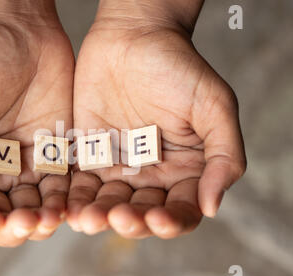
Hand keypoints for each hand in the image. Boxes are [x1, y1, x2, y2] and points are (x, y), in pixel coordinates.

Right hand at [0, 1, 73, 245]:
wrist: (24, 33)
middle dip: (12, 227)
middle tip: (29, 222)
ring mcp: (24, 167)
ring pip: (31, 210)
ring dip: (41, 221)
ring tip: (52, 217)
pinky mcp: (54, 157)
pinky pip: (60, 190)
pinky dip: (65, 203)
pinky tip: (71, 206)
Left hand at [67, 0, 245, 238]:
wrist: (133, 36)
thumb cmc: (178, 67)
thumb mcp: (215, 107)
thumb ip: (224, 156)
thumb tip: (211, 206)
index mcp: (186, 171)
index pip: (182, 210)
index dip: (172, 222)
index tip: (159, 217)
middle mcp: (153, 175)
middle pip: (142, 214)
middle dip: (131, 222)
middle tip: (119, 217)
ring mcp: (119, 168)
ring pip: (108, 204)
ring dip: (99, 217)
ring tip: (88, 219)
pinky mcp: (89, 156)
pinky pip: (80, 184)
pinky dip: (74, 199)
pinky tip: (68, 208)